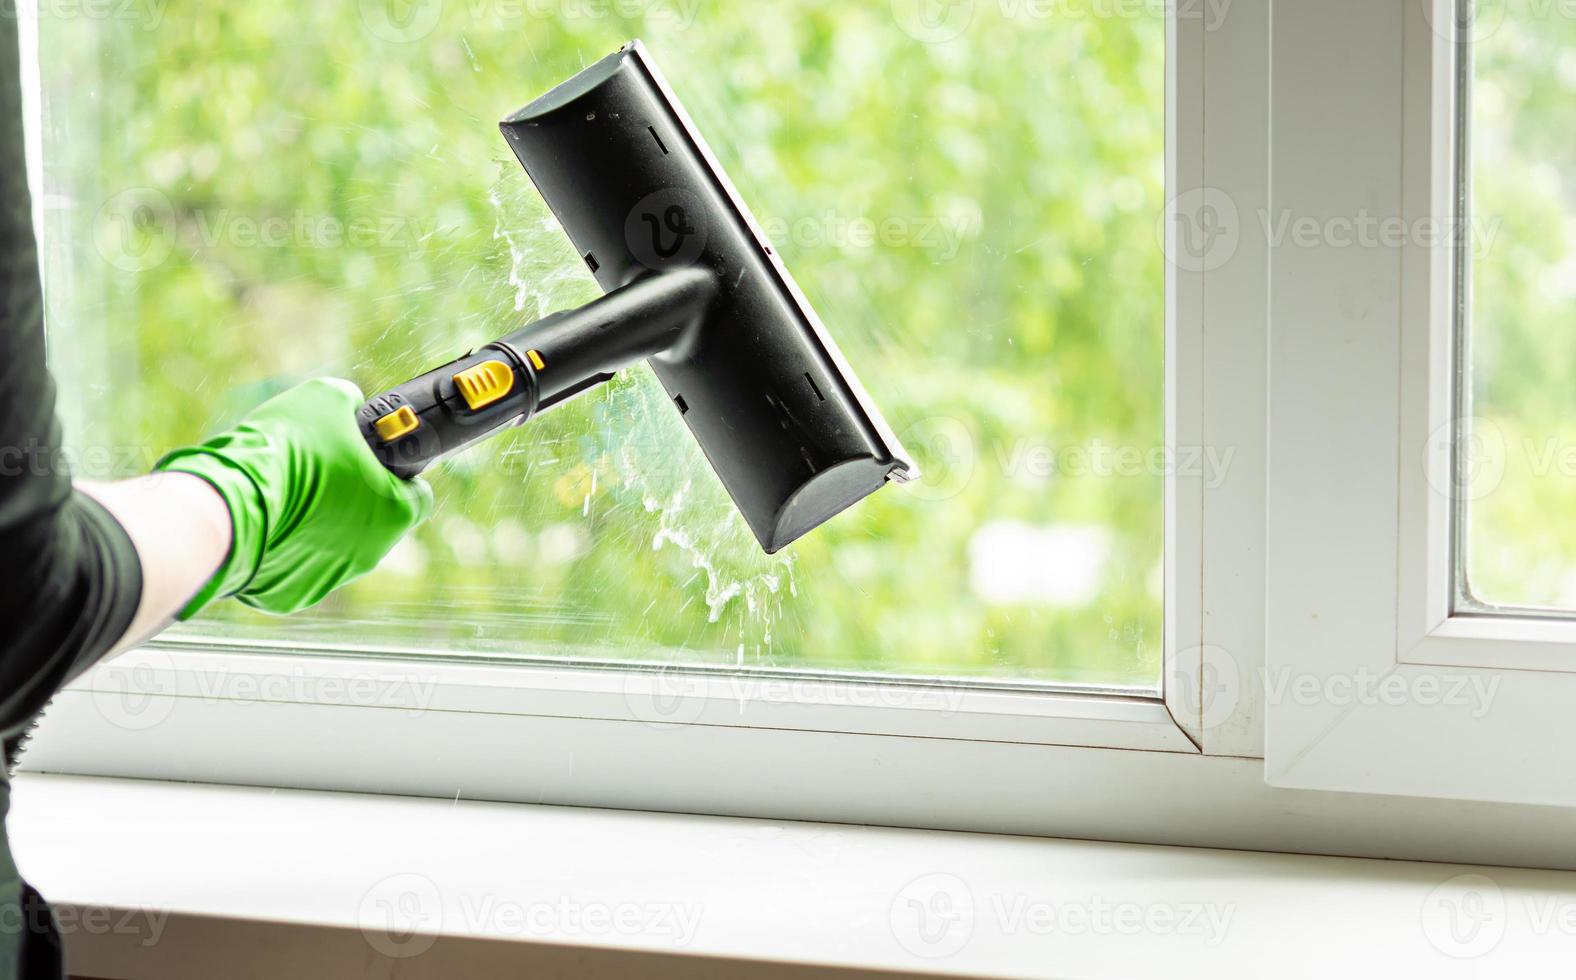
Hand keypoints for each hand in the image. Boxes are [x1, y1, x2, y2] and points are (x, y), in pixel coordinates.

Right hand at [155, 378, 433, 617]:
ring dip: (319, 524)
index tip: (372, 460)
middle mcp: (372, 553)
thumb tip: (348, 405)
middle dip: (353, 498)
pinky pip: (295, 567)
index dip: (396, 474)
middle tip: (321, 472)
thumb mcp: (325, 399)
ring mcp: (332, 578)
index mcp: (395, 511)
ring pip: (334, 547)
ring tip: (285, 495)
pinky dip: (285, 548)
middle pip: (373, 522)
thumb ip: (348, 403)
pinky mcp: (291, 595)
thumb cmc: (285, 450)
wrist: (227, 501)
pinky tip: (266, 523)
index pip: (416, 496)